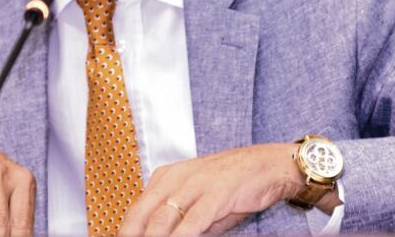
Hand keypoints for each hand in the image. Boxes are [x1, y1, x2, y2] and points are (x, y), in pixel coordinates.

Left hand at [119, 143, 314, 235]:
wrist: (267, 166)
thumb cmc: (231, 184)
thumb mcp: (198, 198)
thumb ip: (178, 217)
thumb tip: (163, 235)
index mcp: (166, 176)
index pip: (138, 208)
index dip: (127, 229)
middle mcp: (176, 178)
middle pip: (144, 213)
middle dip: (133, 234)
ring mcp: (195, 185)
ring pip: (163, 218)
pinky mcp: (215, 195)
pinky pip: (192, 221)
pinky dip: (181, 236)